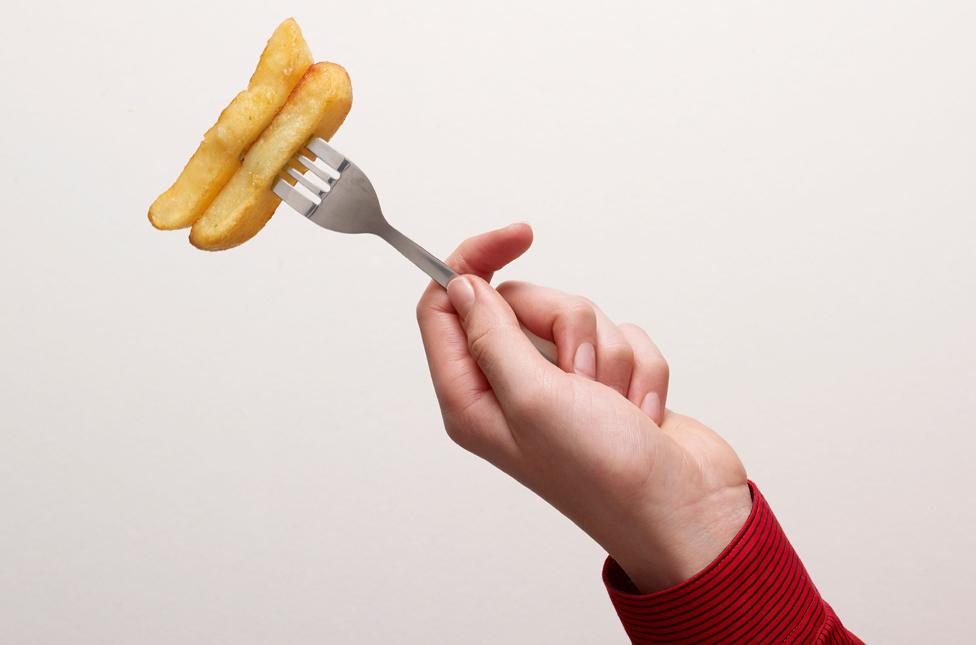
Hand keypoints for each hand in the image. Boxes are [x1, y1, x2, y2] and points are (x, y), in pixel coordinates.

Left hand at [416, 224, 751, 591]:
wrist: (685, 509)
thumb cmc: (605, 475)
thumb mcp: (533, 399)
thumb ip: (491, 334)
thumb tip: (461, 286)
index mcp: (473, 397)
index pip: (445, 307)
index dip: (475, 262)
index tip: (519, 235)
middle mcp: (511, 387)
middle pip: (520, 303)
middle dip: (566, 326)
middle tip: (581, 376)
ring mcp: (561, 385)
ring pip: (578, 316)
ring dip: (609, 354)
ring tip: (616, 403)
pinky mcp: (608, 381)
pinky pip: (623, 334)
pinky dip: (641, 368)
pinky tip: (641, 412)